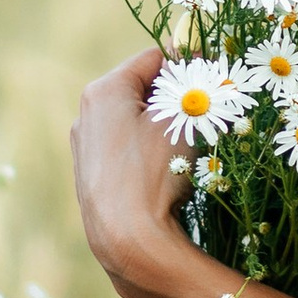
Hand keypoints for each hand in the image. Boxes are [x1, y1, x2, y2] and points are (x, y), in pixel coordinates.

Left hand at [72, 46, 188, 292]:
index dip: (186, 66)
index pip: (153, 58)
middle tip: (204, 117)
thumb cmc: (156, 171)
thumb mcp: (180, 118)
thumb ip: (187, 84)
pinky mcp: (90, 176)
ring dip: (162, 127)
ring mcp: (85, 147)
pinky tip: (164, 174)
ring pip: (134, 122)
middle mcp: (86, 114)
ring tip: (185, 150)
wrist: (129, 239)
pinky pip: (125, 149)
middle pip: (141, 90)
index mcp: (104, 90)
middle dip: (174, 100)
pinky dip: (147, 153)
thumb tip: (191, 62)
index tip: (212, 82)